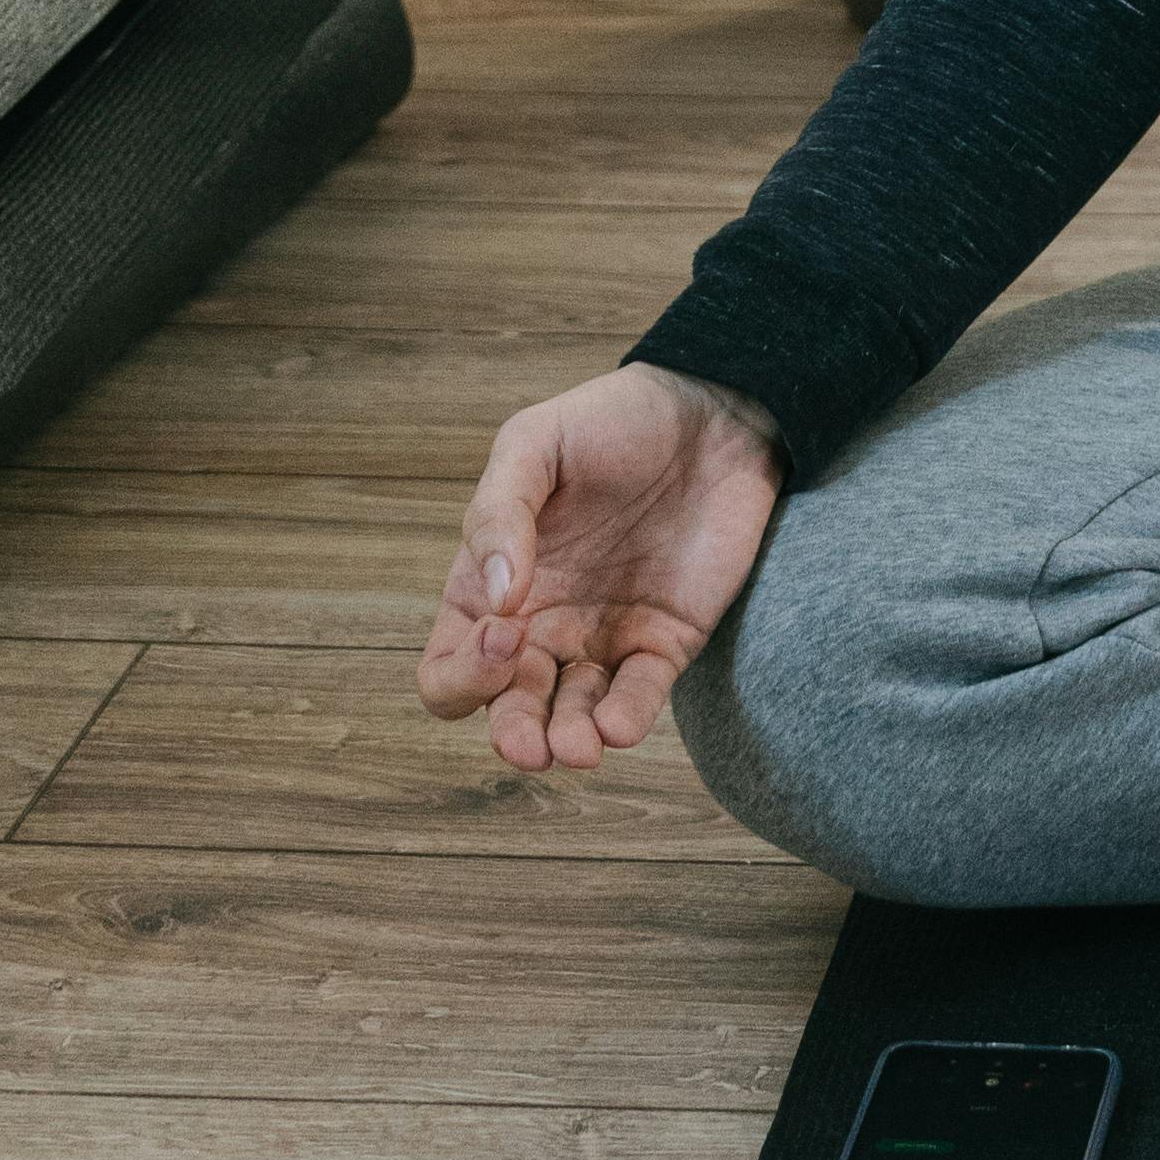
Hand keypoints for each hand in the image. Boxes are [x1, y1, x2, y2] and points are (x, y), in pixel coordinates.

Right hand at [415, 365, 782, 773]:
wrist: (711, 412)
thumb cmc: (610, 421)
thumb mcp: (536, 443)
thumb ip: (500, 512)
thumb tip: (496, 599)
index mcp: (493, 588)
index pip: (448, 666)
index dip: (463, 671)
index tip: (506, 631)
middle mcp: (541, 625)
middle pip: (505, 711)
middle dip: (514, 735)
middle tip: (534, 741)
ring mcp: (602, 639)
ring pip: (569, 721)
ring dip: (568, 742)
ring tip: (581, 748)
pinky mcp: (663, 643)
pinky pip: (637, 701)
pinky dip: (624, 723)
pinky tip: (618, 727)